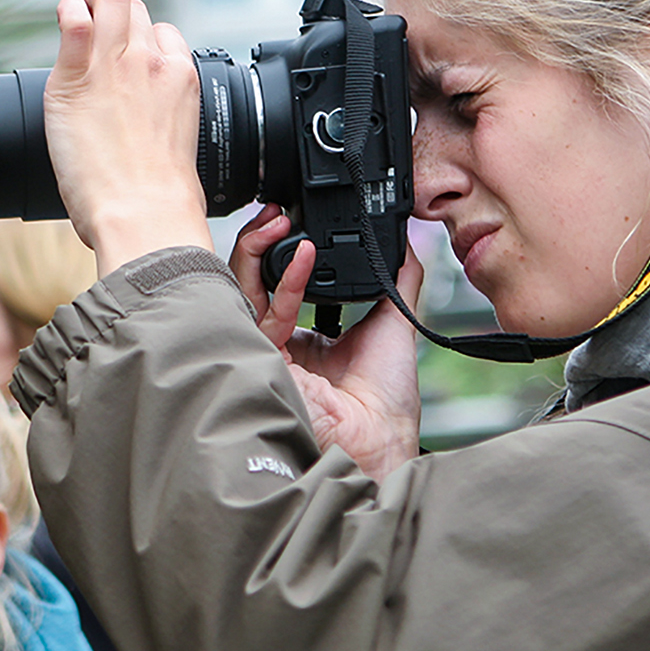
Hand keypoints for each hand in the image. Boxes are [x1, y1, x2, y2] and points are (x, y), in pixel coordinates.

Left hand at [43, 0, 213, 274]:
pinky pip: (73, 18)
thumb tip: (151, 140)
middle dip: (113, 12)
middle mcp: (151, 62)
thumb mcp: (178, 150)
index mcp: (180, 80)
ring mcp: (115, 64)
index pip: (164, 32)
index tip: (125, 57)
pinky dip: (66, 12)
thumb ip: (165, 128)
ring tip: (75, 19)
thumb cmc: (161, 199)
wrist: (145, 212)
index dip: (142, 40)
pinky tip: (62, 22)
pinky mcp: (76, 76)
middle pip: (135, 7)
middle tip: (93, 33)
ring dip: (90, 1)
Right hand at [231, 204, 423, 478]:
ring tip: (276, 220)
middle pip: (249, 281)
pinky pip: (266, 313)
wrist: (382, 439)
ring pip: (242, 291)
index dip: (280, 250)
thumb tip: (408, 241)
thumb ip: (398, 279)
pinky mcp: (266, 362)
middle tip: (275, 211)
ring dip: (255, 251)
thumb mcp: (395, 322)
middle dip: (257, 242)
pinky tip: (304, 255)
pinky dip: (284, 280)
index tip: (293, 220)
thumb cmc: (386, 404)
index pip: (276, 282)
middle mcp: (279, 344)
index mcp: (303, 338)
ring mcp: (267, 352)